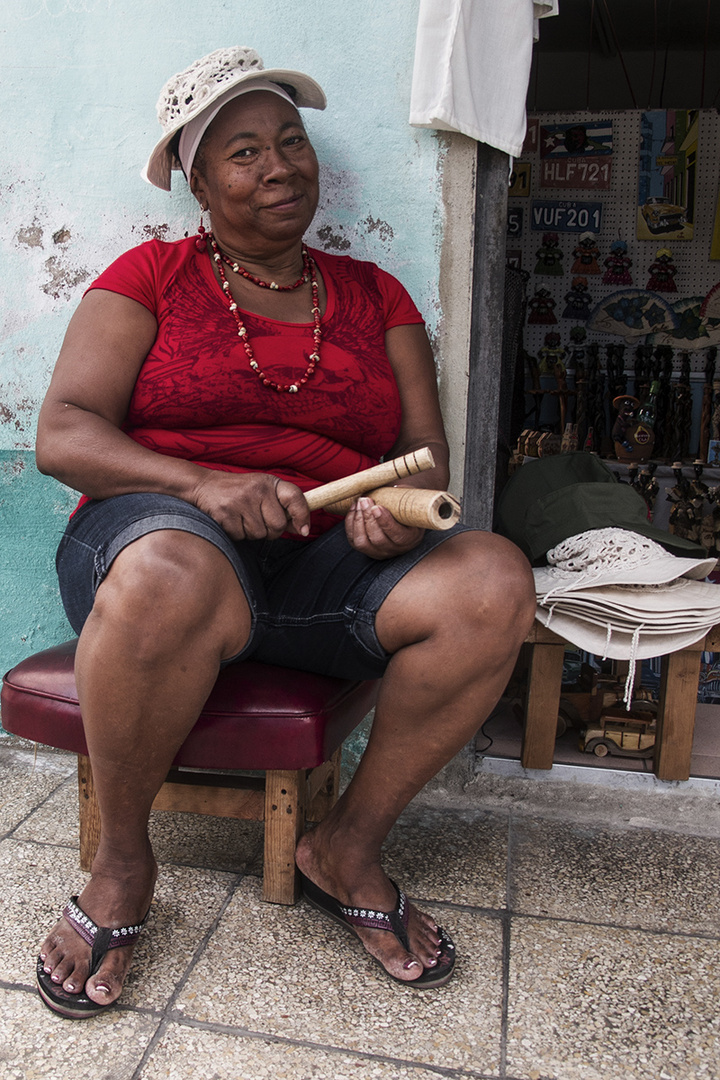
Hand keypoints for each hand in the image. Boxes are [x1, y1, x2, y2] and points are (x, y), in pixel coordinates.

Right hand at [191, 471, 309, 540]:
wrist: (203, 485)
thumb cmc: (238, 492)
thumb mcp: (263, 492)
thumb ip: (283, 509)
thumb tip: (303, 529)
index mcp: (270, 483)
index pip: (295, 497)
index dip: (302, 515)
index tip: (303, 530)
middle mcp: (257, 489)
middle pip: (278, 526)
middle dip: (270, 531)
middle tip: (257, 520)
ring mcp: (241, 501)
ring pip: (259, 534)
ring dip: (251, 533)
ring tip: (241, 518)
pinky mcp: (225, 513)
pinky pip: (241, 537)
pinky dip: (236, 534)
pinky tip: (230, 521)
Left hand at [344, 496, 423, 559]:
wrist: (403, 521)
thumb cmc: (407, 509)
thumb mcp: (410, 503)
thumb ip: (404, 496)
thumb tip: (393, 488)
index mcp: (409, 539)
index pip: (396, 535)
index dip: (385, 521)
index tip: (377, 507)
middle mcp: (393, 549)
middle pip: (377, 539)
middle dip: (368, 518)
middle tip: (365, 500)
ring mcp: (377, 552)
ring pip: (362, 542)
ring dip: (358, 521)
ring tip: (358, 503)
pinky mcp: (364, 549)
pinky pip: (353, 540)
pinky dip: (350, 523)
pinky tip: (354, 508)